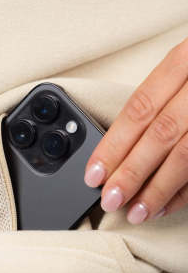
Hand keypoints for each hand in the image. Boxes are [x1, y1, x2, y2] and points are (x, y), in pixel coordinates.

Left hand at [84, 37, 187, 223]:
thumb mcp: (182, 70)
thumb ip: (156, 104)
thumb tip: (114, 151)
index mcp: (184, 61)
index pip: (139, 109)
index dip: (114, 145)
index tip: (94, 174)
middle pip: (160, 135)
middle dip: (132, 172)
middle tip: (110, 199)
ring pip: (186, 156)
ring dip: (158, 189)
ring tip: (136, 212)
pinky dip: (185, 191)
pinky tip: (165, 205)